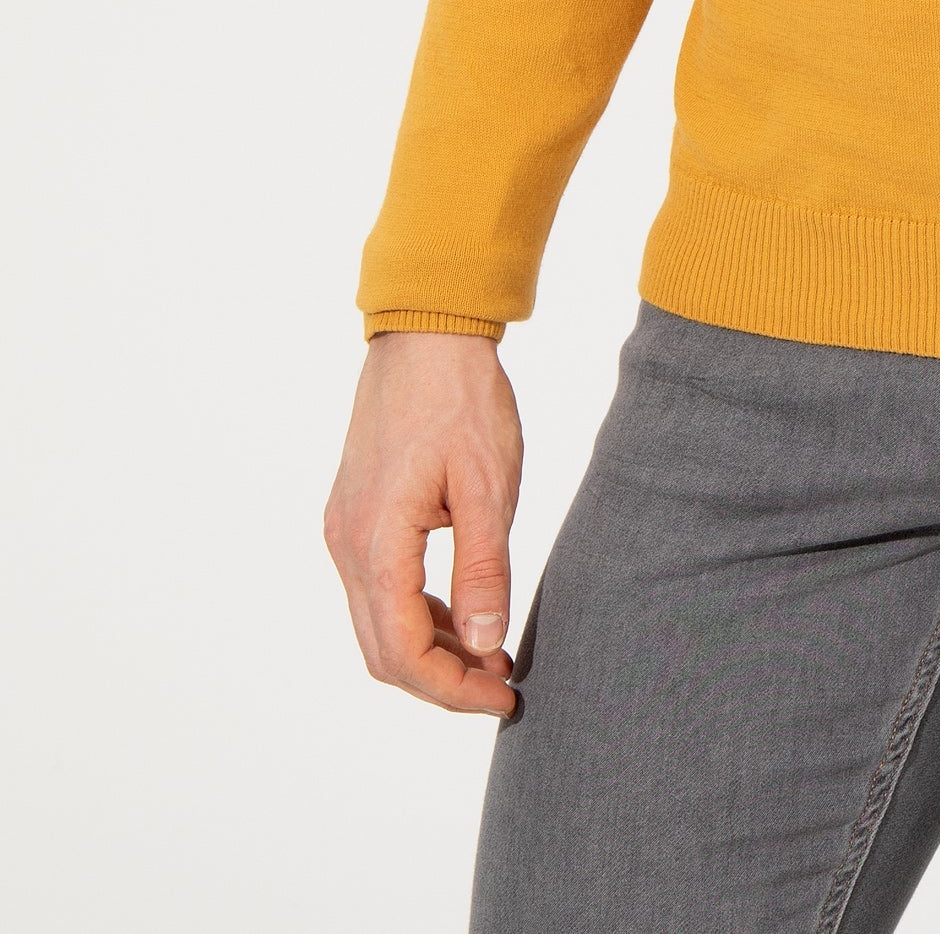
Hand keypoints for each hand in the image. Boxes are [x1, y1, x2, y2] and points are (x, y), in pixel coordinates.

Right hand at [324, 332, 524, 717]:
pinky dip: (419, 614)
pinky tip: (467, 615)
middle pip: (382, 649)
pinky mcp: (358, 514)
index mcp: (376, 541)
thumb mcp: (486, 485)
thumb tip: (485, 645)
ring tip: (493, 657)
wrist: (426, 333)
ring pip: (378, 622)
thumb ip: (483, 568)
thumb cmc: (460, 399)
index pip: (402, 651)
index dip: (452, 689)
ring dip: (431, 650)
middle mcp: (347, 543)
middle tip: (502, 686)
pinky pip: (380, 588)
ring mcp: (347, 529)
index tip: (503, 696)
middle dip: (442, 680)